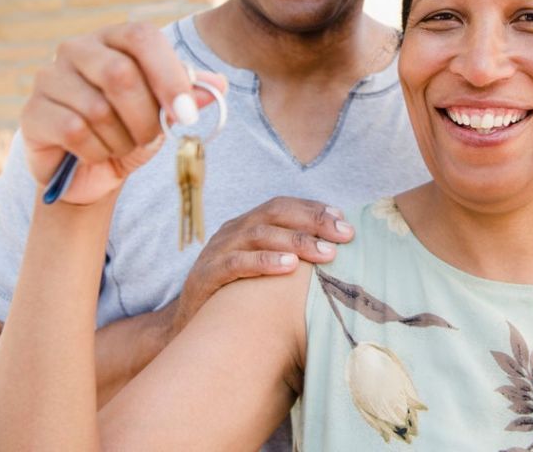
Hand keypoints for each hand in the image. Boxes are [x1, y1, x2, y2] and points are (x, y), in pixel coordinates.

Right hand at [21, 22, 225, 204]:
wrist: (91, 171)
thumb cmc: (130, 129)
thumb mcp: (166, 112)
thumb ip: (189, 95)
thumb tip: (217, 85)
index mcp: (114, 38)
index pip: (142, 38)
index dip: (168, 76)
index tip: (187, 115)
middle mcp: (77, 48)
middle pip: (120, 74)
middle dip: (145, 117)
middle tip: (150, 136)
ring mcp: (49, 77)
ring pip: (97, 109)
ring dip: (121, 139)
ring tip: (121, 144)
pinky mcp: (33, 111)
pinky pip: (73, 131)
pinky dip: (96, 151)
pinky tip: (96, 153)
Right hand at [171, 196, 354, 331]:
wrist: (188, 327)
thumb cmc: (236, 297)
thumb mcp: (261, 271)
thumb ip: (290, 257)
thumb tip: (336, 254)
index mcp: (247, 225)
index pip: (283, 206)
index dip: (313, 209)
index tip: (344, 219)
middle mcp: (233, 231)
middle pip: (275, 213)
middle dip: (313, 221)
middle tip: (344, 235)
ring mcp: (218, 250)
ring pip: (260, 234)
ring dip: (296, 241)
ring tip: (325, 253)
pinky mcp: (207, 275)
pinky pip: (237, 262)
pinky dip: (264, 261)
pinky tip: (289, 266)